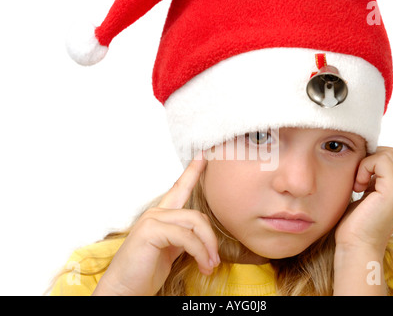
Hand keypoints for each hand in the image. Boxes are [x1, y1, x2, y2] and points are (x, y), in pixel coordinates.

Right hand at [92, 152, 219, 295]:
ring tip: (209, 266)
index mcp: (160, 216)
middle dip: (211, 239)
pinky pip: (187, 237)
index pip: (179, 189)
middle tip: (214, 261)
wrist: (124, 290)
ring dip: (208, 247)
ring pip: (195, 224)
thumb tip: (205, 238)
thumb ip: (184, 237)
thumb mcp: (170, 251)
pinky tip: (202, 266)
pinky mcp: (151, 231)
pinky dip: (200, 253)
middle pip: (197, 215)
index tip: (203, 156)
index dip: (192, 172)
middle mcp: (156, 214)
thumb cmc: (145, 272)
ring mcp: (152, 220)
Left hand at [335, 147, 392, 252]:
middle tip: (357, 178)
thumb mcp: (360, 197)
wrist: (355, 247)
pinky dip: (365, 167)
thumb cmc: (352, 226)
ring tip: (357, 184)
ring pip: (389, 153)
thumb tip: (356, 163)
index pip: (392, 157)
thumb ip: (365, 181)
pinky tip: (357, 187)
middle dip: (371, 158)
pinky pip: (382, 160)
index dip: (372, 159)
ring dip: (367, 163)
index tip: (356, 177)